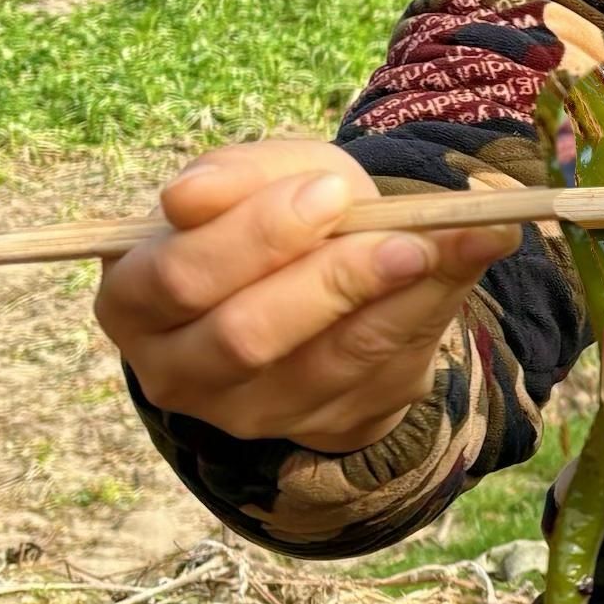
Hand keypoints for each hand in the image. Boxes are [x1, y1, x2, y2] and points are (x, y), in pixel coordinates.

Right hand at [96, 139, 516, 453]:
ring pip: (320, 367)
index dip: (255, 235)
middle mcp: (177, 369)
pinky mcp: (317, 427)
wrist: (318, 277)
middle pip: (245, 336)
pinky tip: (468, 259)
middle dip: (331, 281)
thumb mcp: (259, 178)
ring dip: (393, 304)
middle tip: (404, 236)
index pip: (180, 277)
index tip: (332, 191)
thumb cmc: (272, 220)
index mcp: (135, 298)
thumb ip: (240, 176)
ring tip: (449, 246)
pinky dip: (427, 317)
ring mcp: (246, 412)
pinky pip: (374, 380)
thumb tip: (188, 196)